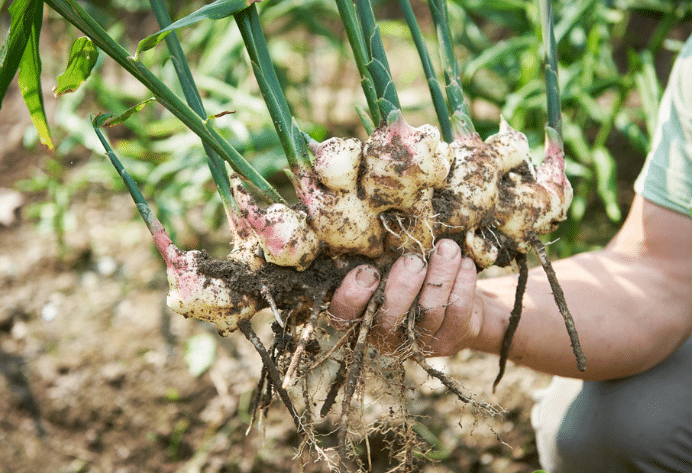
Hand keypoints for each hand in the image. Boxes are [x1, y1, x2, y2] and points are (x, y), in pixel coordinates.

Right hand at [328, 239, 482, 355]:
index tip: (367, 270)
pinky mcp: (451, 338)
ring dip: (440, 276)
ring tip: (447, 248)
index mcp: (361, 318)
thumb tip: (376, 226)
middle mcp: (386, 336)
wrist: (453, 307)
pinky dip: (462, 284)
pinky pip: (457, 311)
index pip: (343, 316)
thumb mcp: (387, 270)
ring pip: (429, 311)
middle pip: (389, 319)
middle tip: (413, 260)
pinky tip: (464, 263)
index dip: (352, 296)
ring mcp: (420, 341)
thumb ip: (378, 261)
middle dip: (402, 287)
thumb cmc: (409, 281)